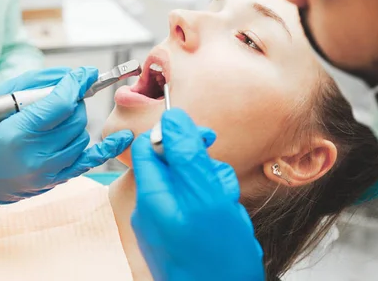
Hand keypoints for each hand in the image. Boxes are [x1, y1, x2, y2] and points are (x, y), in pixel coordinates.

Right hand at [0, 67, 133, 227]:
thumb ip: (34, 85)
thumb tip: (70, 77)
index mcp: (19, 133)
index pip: (61, 103)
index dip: (77, 83)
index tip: (86, 73)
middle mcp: (37, 156)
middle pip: (75, 118)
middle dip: (73, 101)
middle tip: (62, 97)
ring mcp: (49, 172)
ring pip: (82, 135)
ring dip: (76, 121)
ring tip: (57, 119)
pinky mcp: (56, 181)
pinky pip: (90, 161)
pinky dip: (108, 148)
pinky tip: (122, 136)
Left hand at [131, 109, 264, 280]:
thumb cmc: (217, 259)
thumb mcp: (206, 195)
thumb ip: (187, 154)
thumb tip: (172, 118)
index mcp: (151, 196)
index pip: (151, 146)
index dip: (177, 135)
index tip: (204, 138)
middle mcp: (151, 210)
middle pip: (173, 166)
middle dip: (204, 169)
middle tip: (221, 187)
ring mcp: (163, 226)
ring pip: (188, 188)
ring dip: (212, 191)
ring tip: (226, 213)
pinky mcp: (176, 238)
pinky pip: (192, 210)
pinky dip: (211, 211)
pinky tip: (225, 226)